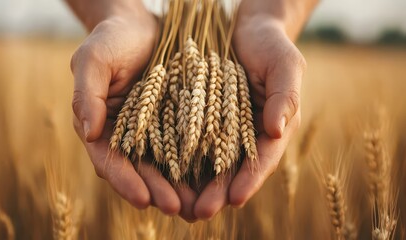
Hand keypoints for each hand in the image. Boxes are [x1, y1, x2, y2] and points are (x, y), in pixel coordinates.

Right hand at [70, 14, 192, 216]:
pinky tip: (209, 180)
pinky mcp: (174, 123)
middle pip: (139, 170)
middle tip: (178, 209)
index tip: (143, 200)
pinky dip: (194, 165)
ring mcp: (150, 130)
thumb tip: (87, 131)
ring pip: (163, 165)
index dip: (125, 181)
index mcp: (101, 124)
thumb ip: (87, 93)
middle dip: (157, 191)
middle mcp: (125, 134)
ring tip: (197, 205)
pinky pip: (184, 147)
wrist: (145, 26)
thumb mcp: (94, 59)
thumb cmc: (114, 39)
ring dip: (178, 187)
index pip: (109, 160)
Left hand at [192, 15, 304, 218]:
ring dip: (196, 186)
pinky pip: (190, 143)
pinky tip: (166, 177)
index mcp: (272, 126)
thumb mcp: (284, 64)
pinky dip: (180, 161)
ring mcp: (223, 129)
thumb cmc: (269, 45)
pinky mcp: (201, 120)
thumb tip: (277, 131)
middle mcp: (246, 133)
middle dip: (218, 192)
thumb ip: (285, 96)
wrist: (244, 31)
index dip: (250, 179)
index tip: (236, 198)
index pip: (263, 158)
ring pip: (209, 163)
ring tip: (180, 207)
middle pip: (233, 169)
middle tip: (200, 212)